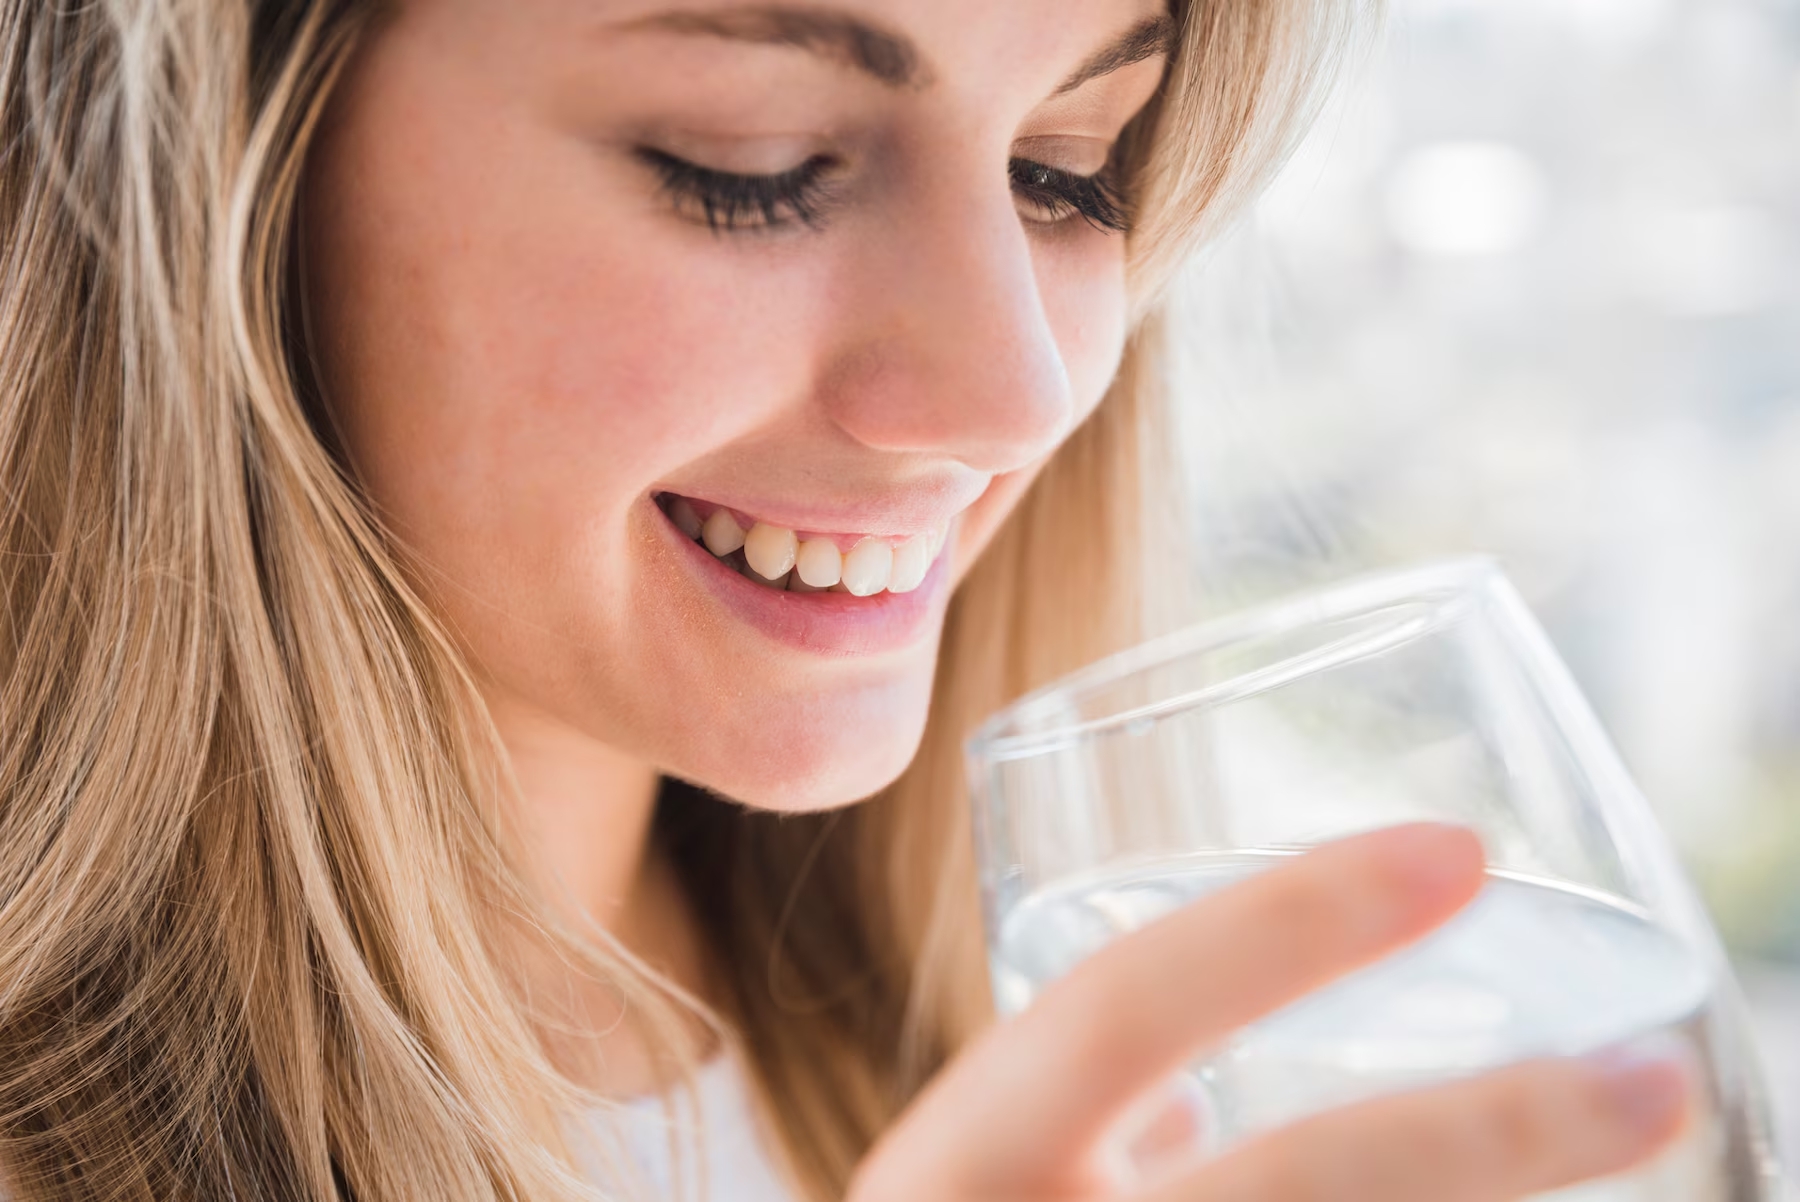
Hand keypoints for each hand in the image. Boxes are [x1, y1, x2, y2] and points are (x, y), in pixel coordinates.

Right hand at [851, 824, 1688, 1201]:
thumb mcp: (957, 1184)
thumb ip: (1060, 1121)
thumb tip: (1191, 1103)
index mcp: (957, 1164)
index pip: (1122, 1005)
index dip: (1288, 920)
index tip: (1456, 854)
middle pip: (1297, 1187)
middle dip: (1487, 1137)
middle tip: (1644, 1079)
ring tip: (1626, 1144)